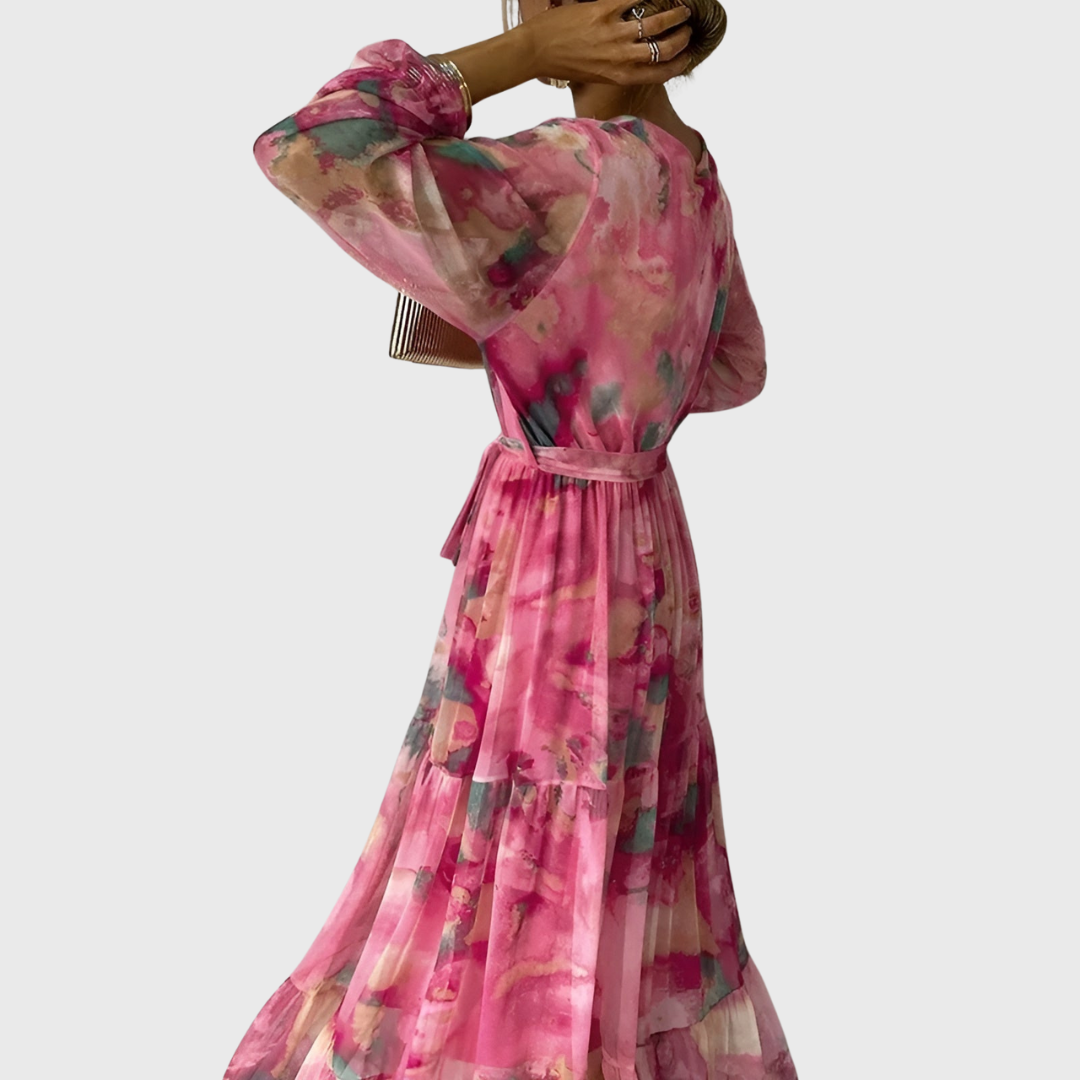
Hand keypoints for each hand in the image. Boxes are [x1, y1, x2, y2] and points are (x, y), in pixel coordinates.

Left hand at [522, 0, 694, 84]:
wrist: (537, 50)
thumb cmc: (564, 64)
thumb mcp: (596, 74)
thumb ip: (619, 66)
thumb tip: (637, 57)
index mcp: (620, 76)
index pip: (661, 73)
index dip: (680, 63)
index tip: (688, 55)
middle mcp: (621, 58)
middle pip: (665, 48)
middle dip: (682, 37)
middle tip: (687, 27)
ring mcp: (613, 33)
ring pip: (657, 22)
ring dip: (675, 13)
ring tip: (682, 8)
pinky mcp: (602, 10)